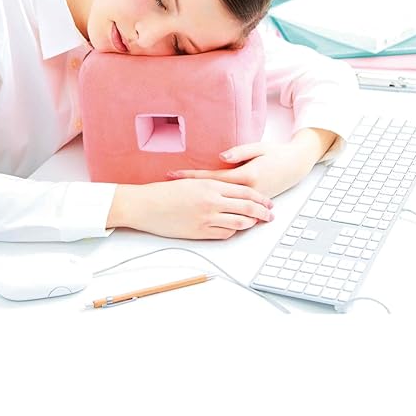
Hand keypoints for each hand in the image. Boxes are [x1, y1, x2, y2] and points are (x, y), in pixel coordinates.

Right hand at [108, 178, 273, 239]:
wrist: (145, 205)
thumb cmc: (164, 192)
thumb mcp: (192, 182)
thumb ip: (212, 185)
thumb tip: (229, 190)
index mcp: (211, 185)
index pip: (245, 191)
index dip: (260, 198)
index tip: (267, 202)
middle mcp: (212, 200)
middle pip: (247, 207)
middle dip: (262, 212)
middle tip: (270, 216)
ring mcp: (207, 217)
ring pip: (240, 222)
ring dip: (250, 223)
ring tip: (256, 224)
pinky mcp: (200, 231)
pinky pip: (225, 233)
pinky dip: (234, 232)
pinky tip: (235, 230)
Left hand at [167, 141, 317, 198]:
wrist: (296, 165)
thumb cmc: (276, 154)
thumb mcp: (258, 148)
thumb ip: (239, 153)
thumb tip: (221, 157)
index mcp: (246, 176)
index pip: (212, 178)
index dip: (192, 177)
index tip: (174, 175)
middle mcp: (246, 191)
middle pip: (212, 192)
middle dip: (190, 189)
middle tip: (168, 187)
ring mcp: (249, 199)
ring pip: (221, 202)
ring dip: (200, 200)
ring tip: (180, 200)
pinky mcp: (252, 202)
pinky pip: (231, 205)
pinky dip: (216, 205)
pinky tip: (203, 206)